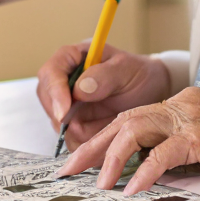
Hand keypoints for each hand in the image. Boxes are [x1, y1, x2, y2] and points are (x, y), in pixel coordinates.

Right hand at [35, 43, 170, 148]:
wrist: (151, 92)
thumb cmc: (138, 74)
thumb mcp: (126, 70)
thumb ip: (104, 76)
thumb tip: (79, 89)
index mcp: (72, 58)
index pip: (50, 73)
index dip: (54, 93)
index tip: (65, 113)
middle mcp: (64, 81)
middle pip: (48, 101)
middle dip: (64, 117)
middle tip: (87, 128)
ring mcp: (67, 104)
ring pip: (58, 124)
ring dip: (82, 131)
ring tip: (110, 124)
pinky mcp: (74, 124)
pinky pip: (72, 139)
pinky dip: (88, 142)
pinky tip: (107, 133)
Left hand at [56, 86, 199, 194]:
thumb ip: (180, 148)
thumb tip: (151, 170)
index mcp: (179, 104)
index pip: (131, 118)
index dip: (103, 139)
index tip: (81, 160)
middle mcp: (179, 105)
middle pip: (123, 121)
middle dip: (92, 147)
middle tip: (67, 171)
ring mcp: (189, 118)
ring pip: (135, 131)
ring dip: (111, 159)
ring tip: (98, 185)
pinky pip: (163, 153)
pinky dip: (144, 172)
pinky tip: (132, 190)